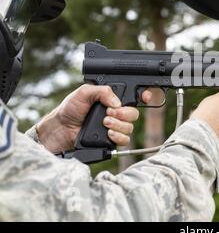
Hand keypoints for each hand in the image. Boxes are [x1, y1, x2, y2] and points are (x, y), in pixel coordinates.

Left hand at [36, 84, 152, 152]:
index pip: (134, 96)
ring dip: (119, 125)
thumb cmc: (69, 109)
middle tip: (109, 112)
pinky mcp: (111, 140)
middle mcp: (116, 113)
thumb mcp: (84, 92)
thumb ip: (102, 91)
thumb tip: (117, 102)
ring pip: (130, 127)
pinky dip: (118, 136)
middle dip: (124, 113)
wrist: (60, 129)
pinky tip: (108, 134)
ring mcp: (114, 127)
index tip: (145, 97)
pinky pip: (125, 140)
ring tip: (104, 122)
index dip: (144, 96)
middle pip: (134, 113)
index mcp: (112, 99)